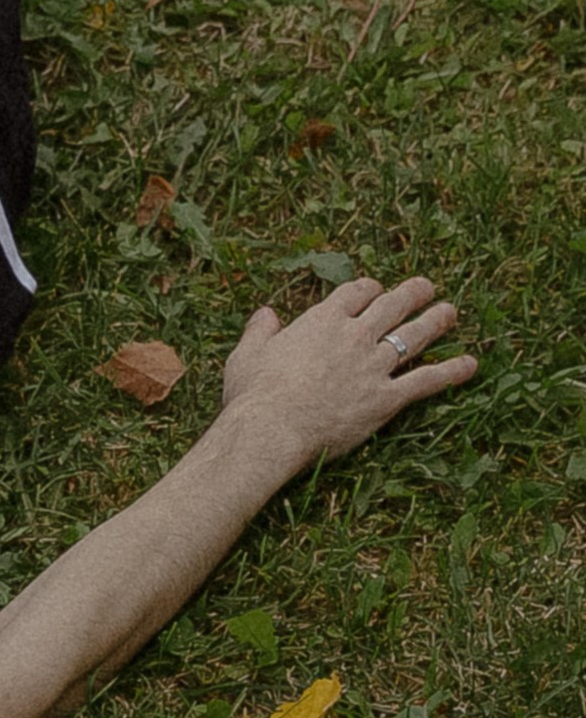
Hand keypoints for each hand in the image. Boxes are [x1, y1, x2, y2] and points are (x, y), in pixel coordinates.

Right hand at [218, 270, 475, 469]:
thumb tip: (265, 314)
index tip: (376, 289)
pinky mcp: (385, 399)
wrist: (270, 430)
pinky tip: (470, 365)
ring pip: (414, 335)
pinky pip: (425, 381)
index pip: (356, 293)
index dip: (369, 288)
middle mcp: (355, 336)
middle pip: (393, 305)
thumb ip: (260, 331)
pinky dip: (450, 372)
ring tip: (451, 312)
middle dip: (413, 293)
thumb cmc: (252, 397)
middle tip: (427, 287)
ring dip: (437, 321)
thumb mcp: (247, 356)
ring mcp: (373, 366)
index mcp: (324, 320)